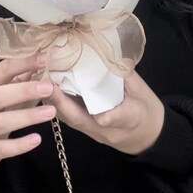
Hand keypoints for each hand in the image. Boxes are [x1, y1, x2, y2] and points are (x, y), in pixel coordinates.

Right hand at [0, 53, 56, 165]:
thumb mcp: (3, 91)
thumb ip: (21, 79)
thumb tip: (43, 61)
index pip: (2, 70)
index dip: (23, 63)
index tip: (44, 59)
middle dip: (24, 91)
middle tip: (49, 87)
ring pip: (2, 121)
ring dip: (27, 116)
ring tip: (51, 112)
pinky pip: (3, 147)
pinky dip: (20, 144)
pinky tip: (37, 139)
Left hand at [44, 71, 164, 154]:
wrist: (151, 137)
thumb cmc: (148, 112)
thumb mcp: (143, 92)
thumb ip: (125, 76)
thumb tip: (110, 55)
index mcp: (125, 118)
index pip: (109, 116)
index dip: (92, 104)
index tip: (74, 88)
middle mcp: (104, 130)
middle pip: (77, 118)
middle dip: (59, 99)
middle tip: (45, 78)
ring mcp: (94, 132)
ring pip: (69, 120)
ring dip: (54, 102)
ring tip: (41, 81)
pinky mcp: (88, 130)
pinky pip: (70, 119)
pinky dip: (58, 105)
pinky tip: (49, 90)